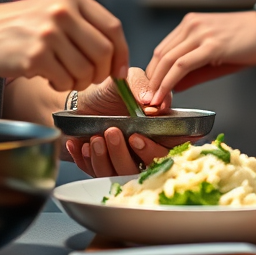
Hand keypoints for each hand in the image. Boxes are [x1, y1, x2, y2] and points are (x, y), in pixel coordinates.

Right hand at [0, 0, 127, 91]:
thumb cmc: (26, 25)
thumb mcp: (57, 9)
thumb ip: (86, 25)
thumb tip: (119, 60)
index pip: (113, 28)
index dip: (122, 54)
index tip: (119, 72)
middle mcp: (63, 12)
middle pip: (103, 52)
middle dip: (102, 73)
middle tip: (90, 79)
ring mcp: (49, 33)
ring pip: (85, 70)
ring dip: (79, 82)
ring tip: (65, 77)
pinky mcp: (35, 55)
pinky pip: (64, 81)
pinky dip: (61, 86)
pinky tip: (50, 78)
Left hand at [64, 67, 178, 176]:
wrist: (83, 101)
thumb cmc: (110, 91)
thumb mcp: (127, 79)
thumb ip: (142, 86)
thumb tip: (152, 104)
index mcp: (159, 128)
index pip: (172, 146)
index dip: (158, 148)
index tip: (137, 137)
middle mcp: (147, 150)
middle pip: (147, 167)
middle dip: (128, 153)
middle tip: (113, 132)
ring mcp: (126, 162)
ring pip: (122, 174)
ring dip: (107, 159)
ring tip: (95, 138)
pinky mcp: (105, 169)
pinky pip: (99, 174)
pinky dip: (90, 162)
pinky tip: (83, 145)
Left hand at [145, 11, 255, 105]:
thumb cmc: (244, 45)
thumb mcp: (214, 57)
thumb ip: (193, 71)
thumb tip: (173, 88)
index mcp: (189, 25)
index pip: (162, 50)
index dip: (152, 73)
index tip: (148, 93)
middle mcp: (191, 25)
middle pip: (161, 55)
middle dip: (150, 81)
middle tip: (144, 103)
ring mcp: (200, 33)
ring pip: (168, 60)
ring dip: (156, 84)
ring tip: (151, 104)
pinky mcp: (211, 45)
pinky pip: (182, 65)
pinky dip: (169, 82)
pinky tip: (164, 96)